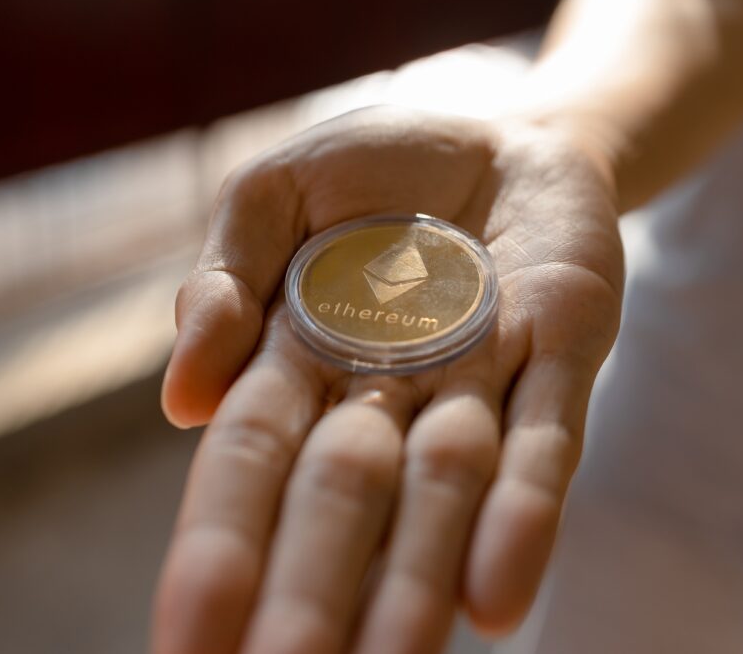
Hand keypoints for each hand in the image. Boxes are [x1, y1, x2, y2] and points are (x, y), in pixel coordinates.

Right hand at [153, 106, 622, 653]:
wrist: (501, 138)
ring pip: (444, 492)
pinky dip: (523, 511)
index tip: (189, 641)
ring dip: (415, 582)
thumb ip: (223, 276)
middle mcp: (384, 391)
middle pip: (343, 501)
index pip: (251, 464)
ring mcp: (476, 378)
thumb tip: (183, 398)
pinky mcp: (560, 353)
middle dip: (312, 589)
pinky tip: (498, 597)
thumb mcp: (273, 193)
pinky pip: (543, 441)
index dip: (220, 547)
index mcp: (299, 358)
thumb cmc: (374, 171)